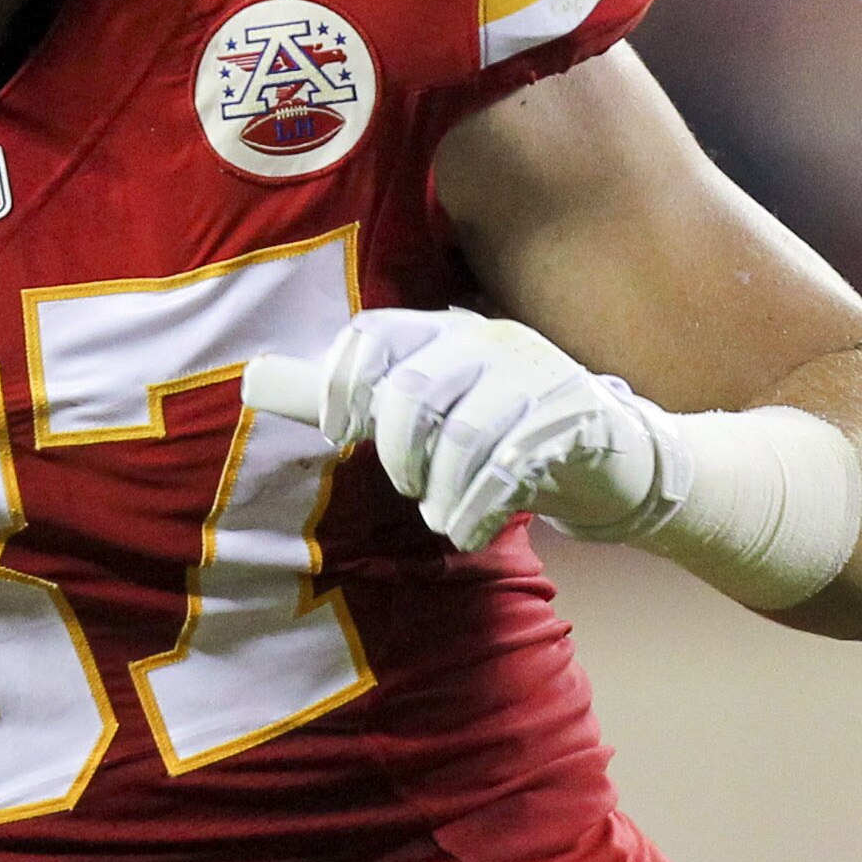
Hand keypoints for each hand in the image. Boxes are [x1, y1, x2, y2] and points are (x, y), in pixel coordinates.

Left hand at [278, 308, 678, 552]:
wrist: (611, 457)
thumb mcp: (425, 409)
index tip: (336, 434)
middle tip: (408, 488)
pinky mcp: (575, 419)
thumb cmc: (499, 433)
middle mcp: (489, 342)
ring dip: (443, 492)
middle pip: (414, 390)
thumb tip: (250, 379)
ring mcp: (537, 376)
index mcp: (444, 332)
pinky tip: (472, 528)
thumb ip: (348, 394)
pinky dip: (481, 507)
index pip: (376, 332)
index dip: (341, 381)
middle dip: (399, 453)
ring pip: (465, 435)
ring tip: (442, 518)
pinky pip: (514, 465)